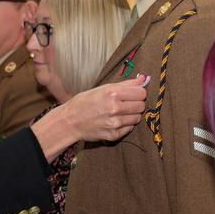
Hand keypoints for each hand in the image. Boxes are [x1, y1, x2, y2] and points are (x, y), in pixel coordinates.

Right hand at [30, 74, 149, 160]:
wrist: (70, 121)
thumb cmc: (85, 102)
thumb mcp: (103, 88)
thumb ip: (126, 84)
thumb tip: (144, 78)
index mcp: (113, 93)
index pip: (141, 92)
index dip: (138, 92)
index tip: (132, 94)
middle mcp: (115, 108)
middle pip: (141, 105)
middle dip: (136, 104)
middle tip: (125, 104)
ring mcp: (115, 123)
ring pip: (137, 118)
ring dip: (131, 115)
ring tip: (118, 113)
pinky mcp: (114, 135)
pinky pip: (130, 128)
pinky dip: (125, 125)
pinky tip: (114, 121)